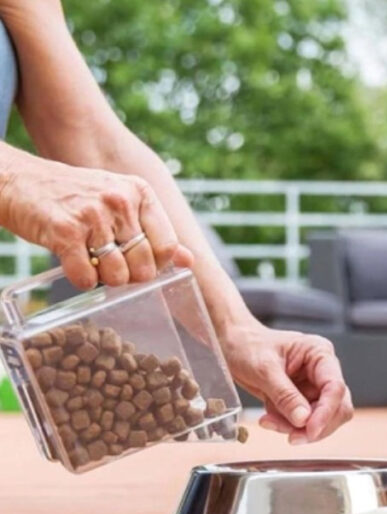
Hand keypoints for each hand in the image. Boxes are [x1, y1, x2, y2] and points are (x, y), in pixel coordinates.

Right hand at [0, 151, 192, 288]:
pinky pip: (87, 277)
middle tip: (110, 264)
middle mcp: (120, 200)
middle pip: (145, 265)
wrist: (21, 181)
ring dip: (104, 279)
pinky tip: (74, 266)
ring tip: (91, 261)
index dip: (156, 264)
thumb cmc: (75, 197)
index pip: (167, 245)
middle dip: (130, 276)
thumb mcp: (120, 203)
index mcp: (140, 193)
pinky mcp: (65, 230)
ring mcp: (93, 214)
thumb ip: (154, 231)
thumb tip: (189, 261)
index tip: (138, 263)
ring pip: (118, 275)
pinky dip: (82, 281)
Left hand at [220, 319, 352, 442]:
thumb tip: (303, 419)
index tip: (310, 430)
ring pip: (322, 419)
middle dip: (315, 425)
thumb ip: (285, 395)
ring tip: (270, 422)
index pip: (335, 387)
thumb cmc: (248, 346)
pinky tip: (269, 419)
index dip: (326, 412)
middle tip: (292, 436)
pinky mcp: (302, 400)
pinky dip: (287, 426)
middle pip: (337, 407)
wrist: (233, 346)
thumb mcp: (264, 369)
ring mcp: (314, 387)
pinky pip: (303, 422)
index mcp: (320, 354)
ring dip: (298, 428)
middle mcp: (322, 371)